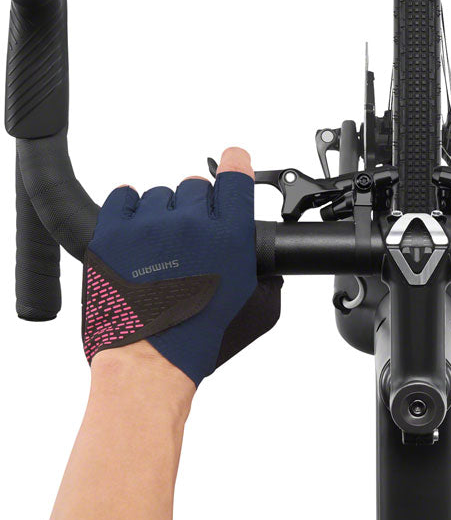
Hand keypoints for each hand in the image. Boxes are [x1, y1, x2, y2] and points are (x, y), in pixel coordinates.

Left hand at [83, 147, 282, 386]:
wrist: (150, 361)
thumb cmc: (200, 336)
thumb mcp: (255, 307)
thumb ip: (267, 274)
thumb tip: (269, 264)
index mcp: (230, 236)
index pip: (235, 176)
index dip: (235, 163)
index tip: (232, 159)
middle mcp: (191, 223)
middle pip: (194, 185)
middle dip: (195, 207)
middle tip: (190, 240)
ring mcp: (148, 225)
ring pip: (159, 195)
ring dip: (162, 215)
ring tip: (160, 250)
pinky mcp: (113, 233)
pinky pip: (122, 197)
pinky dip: (129, 210)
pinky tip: (136, 233)